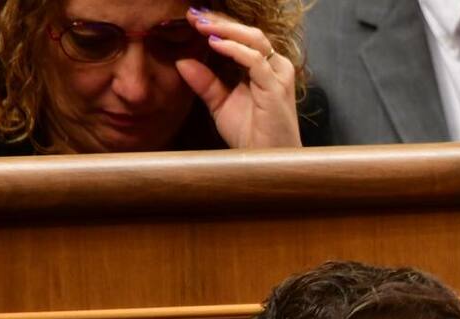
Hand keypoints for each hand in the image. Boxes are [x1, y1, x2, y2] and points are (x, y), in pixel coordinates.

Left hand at [177, 8, 300, 148]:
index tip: (192, 18)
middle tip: (193, 14)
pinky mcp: (276, 88)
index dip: (219, 25)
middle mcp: (275, 67)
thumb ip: (205, 82)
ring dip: (225, 29)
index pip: (242, 37)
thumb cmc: (251, 135)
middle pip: (249, 32)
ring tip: (201, 25)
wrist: (266, 162)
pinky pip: (254, 60)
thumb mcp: (221, 104)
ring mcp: (278, 76)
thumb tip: (181, 61)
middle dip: (220, 21)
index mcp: (264, 69)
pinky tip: (214, 44)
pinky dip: (233, 48)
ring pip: (253, 40)